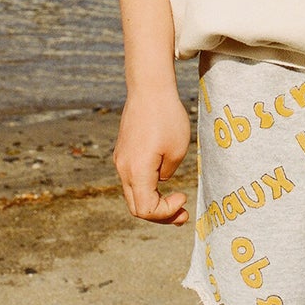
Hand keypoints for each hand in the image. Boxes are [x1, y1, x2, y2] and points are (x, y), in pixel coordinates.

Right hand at [114, 88, 191, 224]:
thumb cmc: (167, 116)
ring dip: (154, 202)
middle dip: (161, 215)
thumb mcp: (177, 150)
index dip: (166, 212)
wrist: (149, 88)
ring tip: (177, 203)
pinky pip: (133, 179)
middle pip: (137, 207)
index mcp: (136, 171)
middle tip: (183, 215)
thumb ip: (168, 173)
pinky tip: (163, 185)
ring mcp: (121, 160)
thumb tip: (160, 181)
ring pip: (134, 194)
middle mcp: (123, 169)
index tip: (184, 197)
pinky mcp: (124, 152)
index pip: (146, 209)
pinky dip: (148, 187)